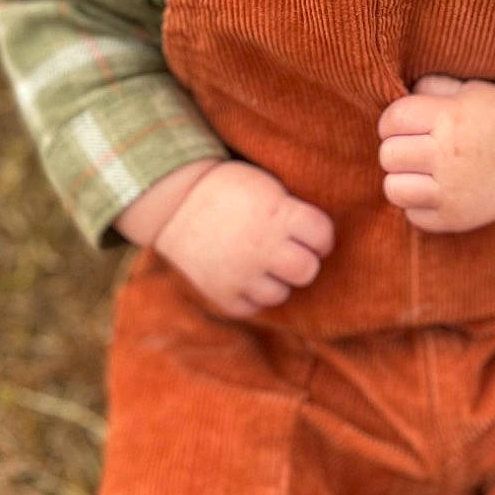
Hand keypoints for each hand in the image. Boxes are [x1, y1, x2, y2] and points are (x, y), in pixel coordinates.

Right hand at [118, 158, 334, 318]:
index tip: (311, 236)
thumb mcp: (266, 187)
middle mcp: (262, 247)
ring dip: (276, 280)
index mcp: (277, 215)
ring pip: (281, 294)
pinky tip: (243, 275)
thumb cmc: (227, 190)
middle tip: (289, 252)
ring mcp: (240, 274)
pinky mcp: (222, 295)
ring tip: (261, 262)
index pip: (322, 236)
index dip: (320, 237)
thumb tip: (322, 239)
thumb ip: (293, 211)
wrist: (172, 203)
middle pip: (307, 271)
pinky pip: (253, 307)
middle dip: (302, 262)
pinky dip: (251, 294)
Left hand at [377, 76, 494, 232]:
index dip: (393, 121)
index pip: (392, 119)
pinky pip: (411, 213)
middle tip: (415, 148)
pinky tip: (436, 190)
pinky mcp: (451, 219)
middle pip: (388, 154)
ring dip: (402, 178)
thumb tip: (397, 94)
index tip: (407, 124)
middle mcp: (448, 156)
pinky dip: (418, 204)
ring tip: (420, 171)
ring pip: (393, 188)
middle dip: (396, 148)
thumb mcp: (471, 91)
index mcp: (450, 118)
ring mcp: (450, 192)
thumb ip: (431, 88)